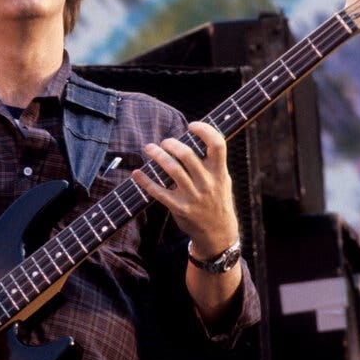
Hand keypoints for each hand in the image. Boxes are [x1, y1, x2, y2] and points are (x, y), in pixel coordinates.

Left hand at [132, 121, 238, 257]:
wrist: (218, 233)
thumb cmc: (217, 199)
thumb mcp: (223, 180)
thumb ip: (212, 162)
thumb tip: (194, 137)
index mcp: (220, 172)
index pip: (217, 145)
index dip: (205, 130)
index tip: (191, 125)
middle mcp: (207, 183)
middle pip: (187, 154)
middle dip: (171, 143)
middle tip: (164, 142)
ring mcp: (193, 196)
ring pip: (171, 169)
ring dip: (157, 155)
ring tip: (149, 148)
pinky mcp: (179, 208)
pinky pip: (158, 191)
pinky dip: (145, 181)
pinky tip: (137, 172)